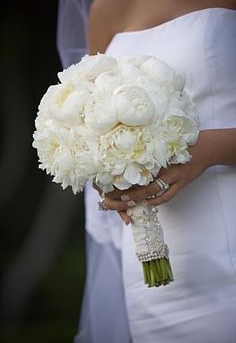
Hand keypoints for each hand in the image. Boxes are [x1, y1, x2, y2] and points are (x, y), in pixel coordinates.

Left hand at [94, 129, 235, 223]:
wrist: (204, 147)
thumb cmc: (182, 146)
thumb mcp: (163, 148)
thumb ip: (148, 156)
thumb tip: (131, 165)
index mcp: (153, 157)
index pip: (131, 170)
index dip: (118, 179)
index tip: (106, 184)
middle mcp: (160, 166)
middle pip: (137, 182)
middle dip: (123, 192)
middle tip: (110, 199)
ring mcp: (171, 175)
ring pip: (150, 190)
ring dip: (136, 198)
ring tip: (125, 202)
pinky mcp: (182, 182)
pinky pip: (167, 195)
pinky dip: (157, 201)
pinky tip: (148, 203)